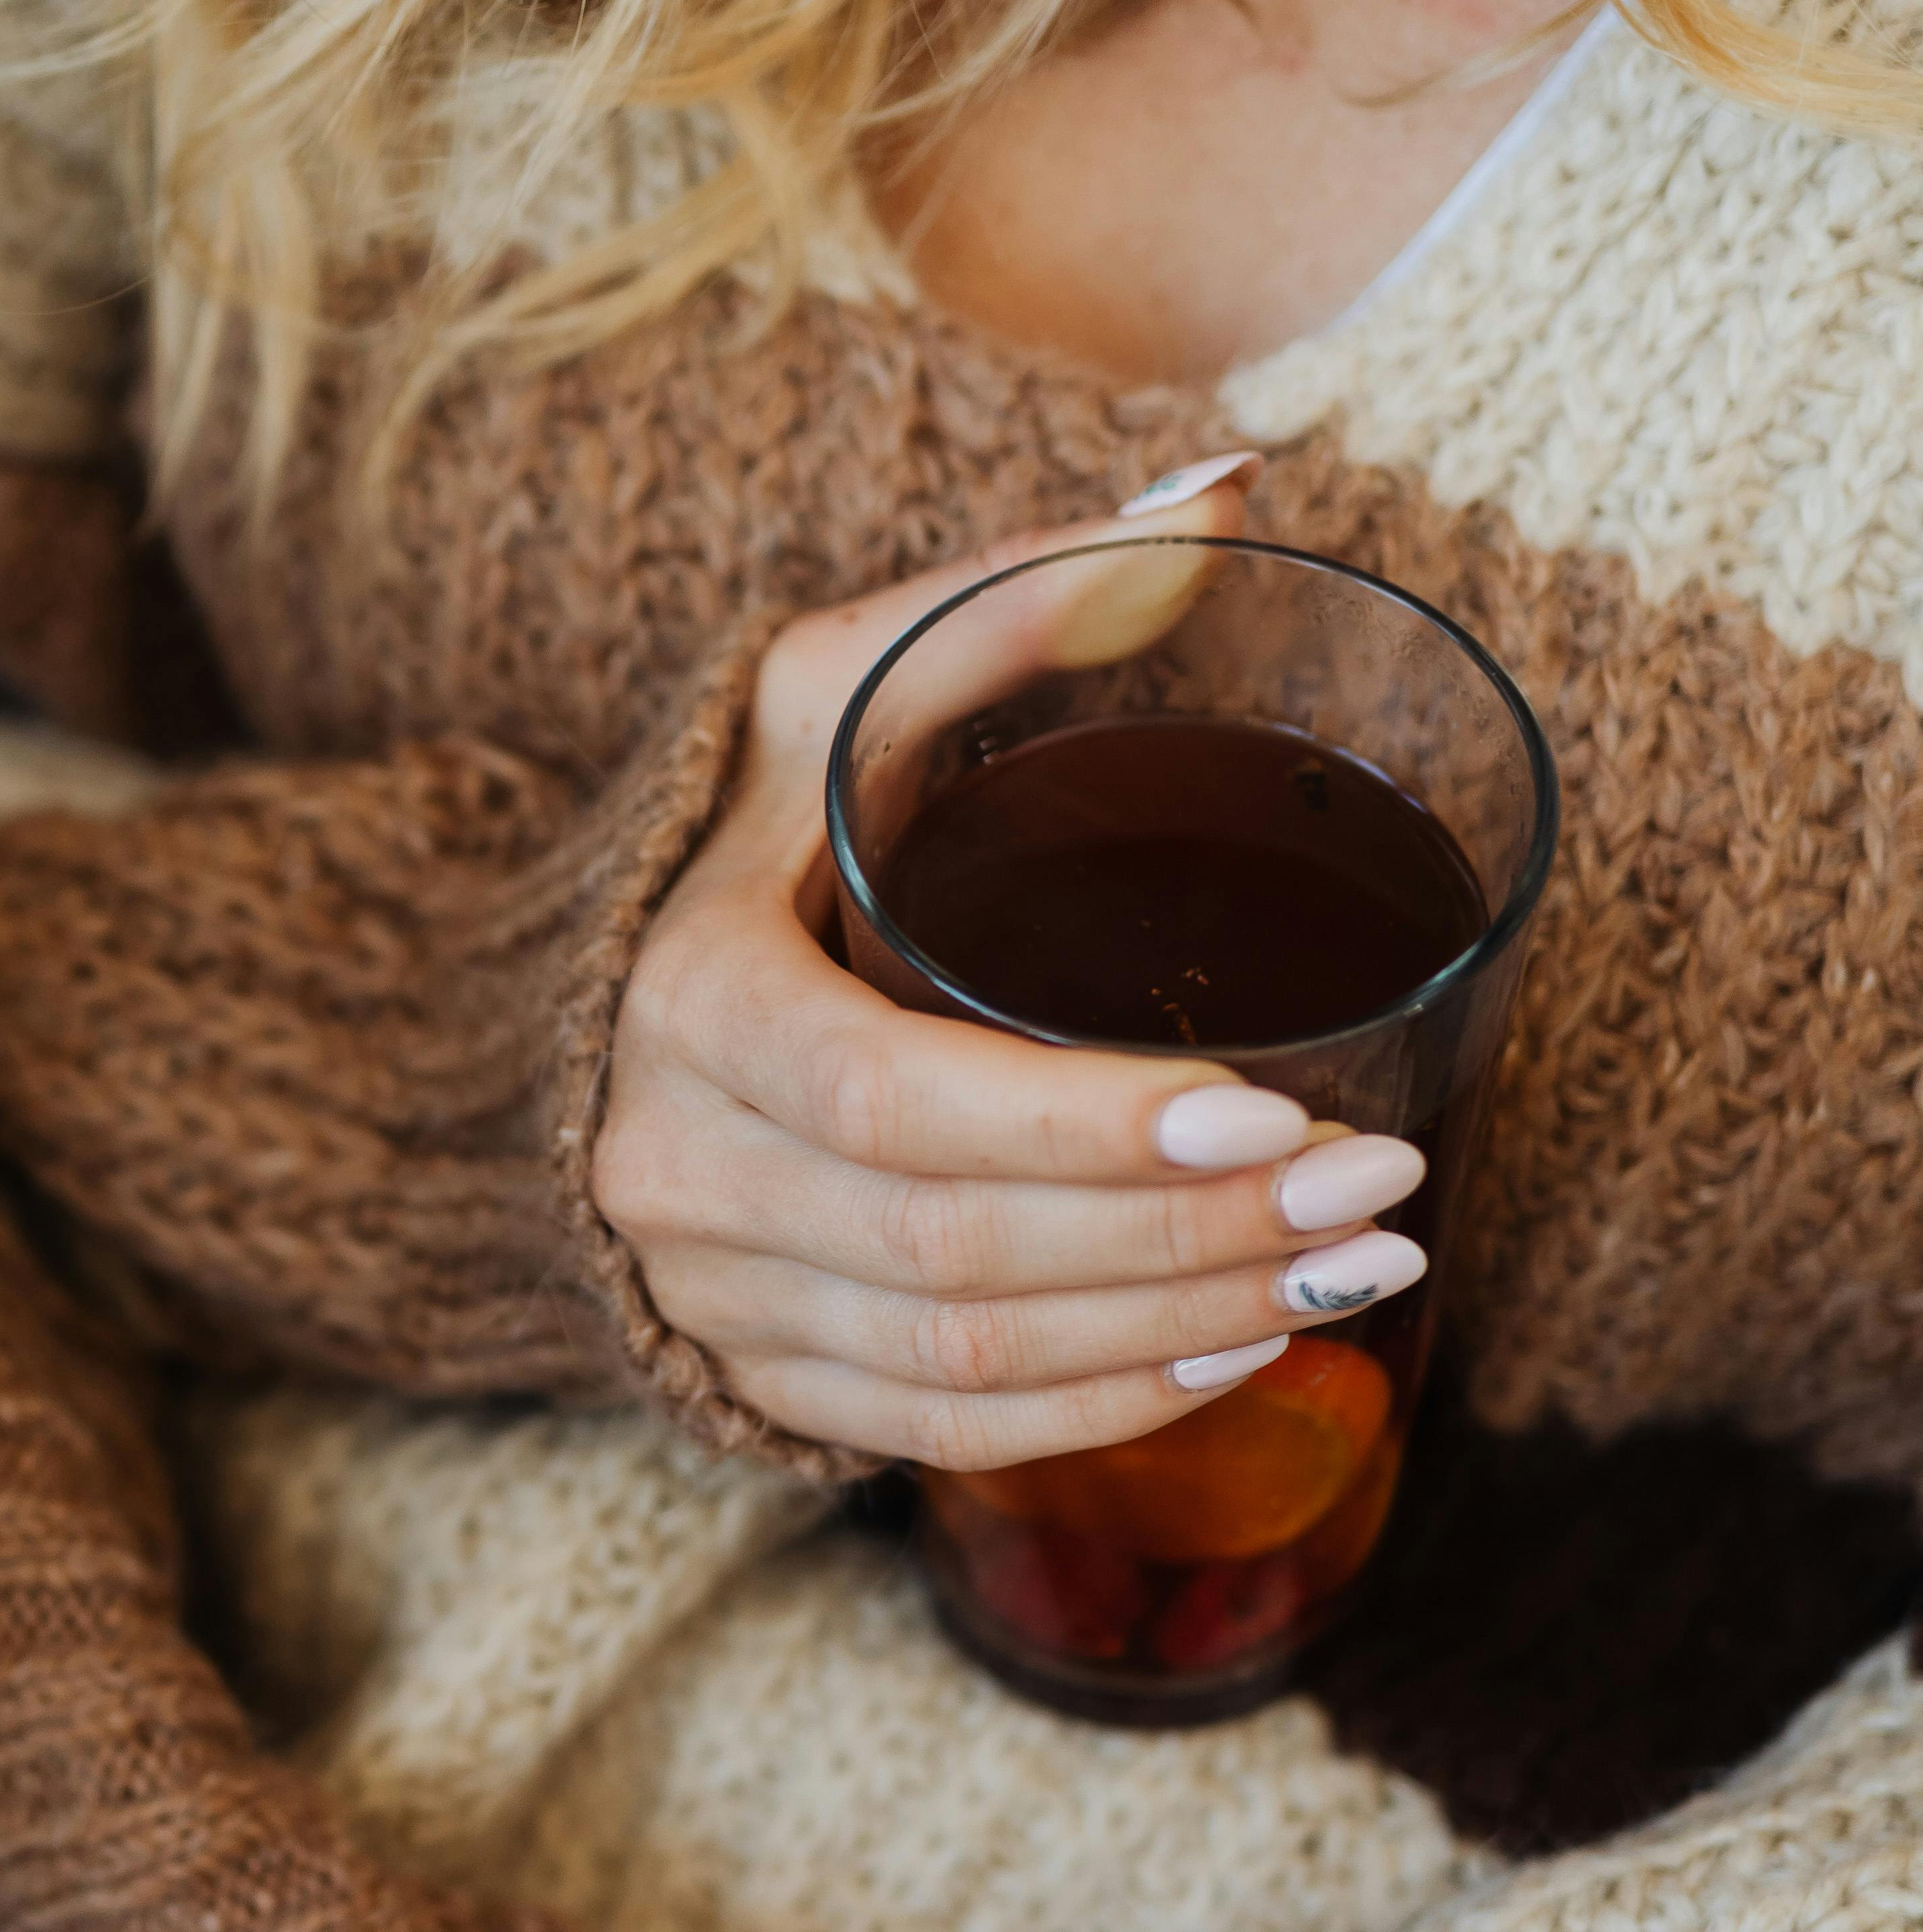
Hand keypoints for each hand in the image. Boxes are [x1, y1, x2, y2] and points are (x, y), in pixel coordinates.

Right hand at [594, 475, 1427, 1465]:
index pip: (895, 1105)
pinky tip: (1234, 1359)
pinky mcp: (758, 1378)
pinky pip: (941, 1433)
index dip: (1082, 1128)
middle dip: (1188, 1237)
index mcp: (691, 1007)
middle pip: (956, 1250)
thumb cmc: (728, 853)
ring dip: (1174, 1331)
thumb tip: (1212, 499)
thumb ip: (999, 608)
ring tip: (1349, 1277)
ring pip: (963, 1364)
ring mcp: (714, 1298)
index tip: (1270, 1111)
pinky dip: (1100, 1413)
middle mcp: (680, 1174)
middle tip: (1379, 1195)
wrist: (552, 1035)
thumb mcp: (815, 704)